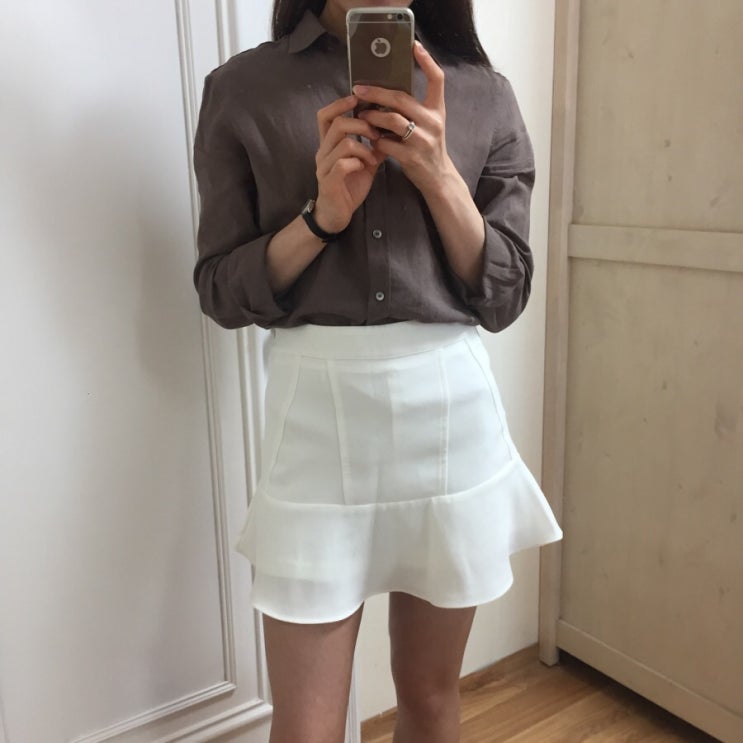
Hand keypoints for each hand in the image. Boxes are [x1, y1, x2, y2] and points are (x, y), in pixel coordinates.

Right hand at [314, 95, 384, 233]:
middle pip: (338, 124)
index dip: (340, 104)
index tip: (357, 100)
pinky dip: (359, 162)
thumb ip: (373, 146)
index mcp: (329, 144)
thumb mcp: (364, 162)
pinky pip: (343, 163)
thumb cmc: (349, 186)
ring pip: (343, 143)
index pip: (326, 115)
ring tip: (374, 157)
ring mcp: (324, 167)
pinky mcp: (329, 182)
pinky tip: (366, 168)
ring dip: (364, 147)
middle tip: (376, 134)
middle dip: (362, 125)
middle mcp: (323, 152)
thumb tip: (391, 131)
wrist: (337, 215)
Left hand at [354, 41, 453, 194]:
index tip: (414, 45)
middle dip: (377, 92)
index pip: (437, 80)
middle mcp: (433, 122)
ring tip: (362, 115)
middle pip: (402, 99)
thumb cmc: (427, 147)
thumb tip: (384, 92)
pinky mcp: (412, 157)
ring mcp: (423, 140)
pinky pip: (387, 144)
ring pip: (393, 120)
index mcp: (437, 110)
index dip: (427, 61)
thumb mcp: (428, 124)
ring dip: (372, 117)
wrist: (437, 177)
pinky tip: (370, 140)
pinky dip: (375, 141)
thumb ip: (413, 109)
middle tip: (358, 89)